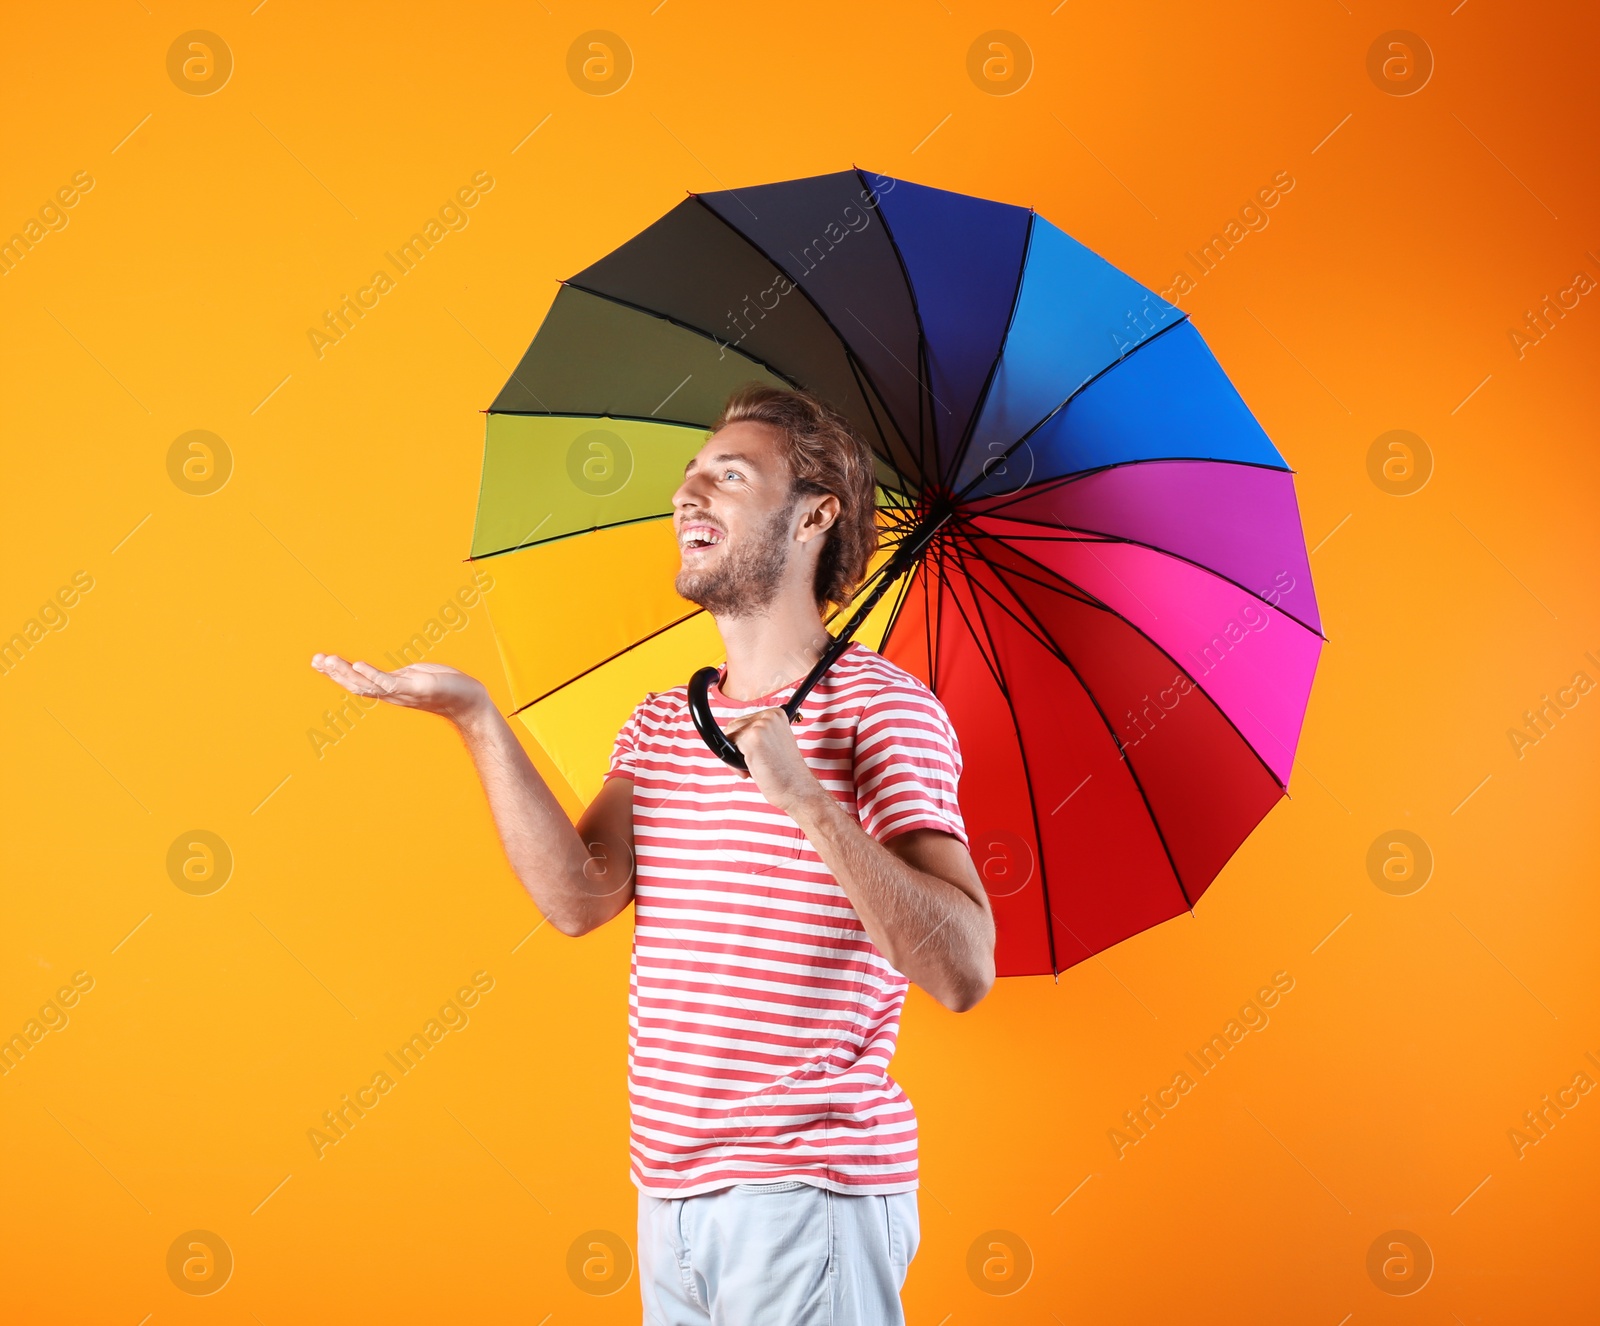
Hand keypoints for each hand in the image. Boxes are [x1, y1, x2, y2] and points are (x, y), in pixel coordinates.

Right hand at [311, 653, 490, 726]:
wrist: (470, 701)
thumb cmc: (445, 686)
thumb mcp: (415, 676)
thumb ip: (396, 675)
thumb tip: (384, 671)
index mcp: (390, 688)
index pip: (357, 681)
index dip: (337, 673)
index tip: (318, 661)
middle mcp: (392, 694)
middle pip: (356, 685)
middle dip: (335, 673)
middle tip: (315, 660)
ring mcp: (403, 692)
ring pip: (368, 685)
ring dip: (346, 673)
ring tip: (329, 660)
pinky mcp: (416, 688)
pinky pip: (390, 683)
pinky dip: (373, 675)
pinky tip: (359, 664)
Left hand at [721, 706, 820, 815]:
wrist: (796, 789)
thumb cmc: (785, 773)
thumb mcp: (773, 744)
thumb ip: (757, 734)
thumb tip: (730, 735)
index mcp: (777, 714)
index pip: (744, 721)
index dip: (743, 741)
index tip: (756, 754)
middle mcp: (769, 716)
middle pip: (734, 727)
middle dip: (736, 748)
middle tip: (754, 764)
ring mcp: (761, 725)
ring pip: (729, 737)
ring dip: (734, 756)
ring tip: (755, 767)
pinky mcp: (753, 737)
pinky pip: (727, 747)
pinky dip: (733, 763)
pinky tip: (751, 770)